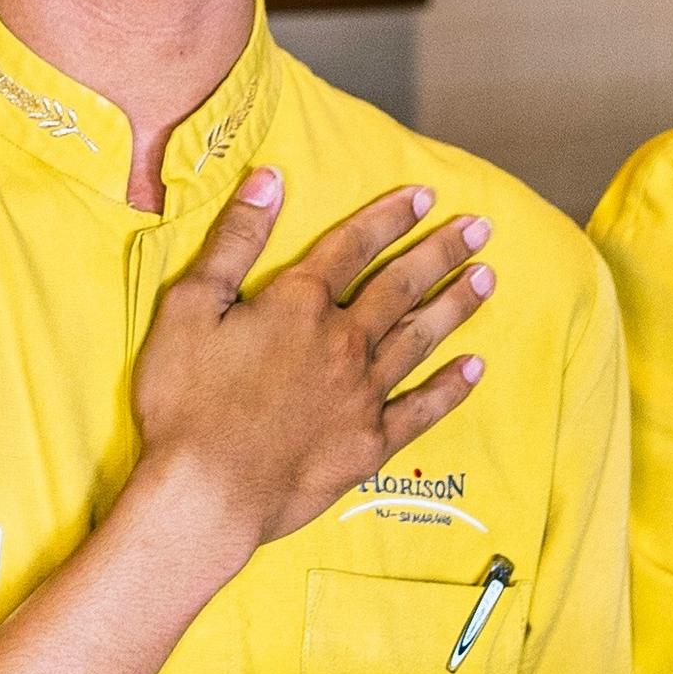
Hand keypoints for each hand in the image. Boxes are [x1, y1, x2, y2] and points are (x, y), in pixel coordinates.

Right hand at [130, 174, 493, 556]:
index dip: (389, 216)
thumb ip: (234, 240)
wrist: (206, 493)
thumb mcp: (189, 306)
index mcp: (300, 303)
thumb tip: (269, 179)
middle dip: (441, 252)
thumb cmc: (185, 400)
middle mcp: (343, 342)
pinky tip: (474, 367)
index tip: (424, 195)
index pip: (353, 245)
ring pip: (421, 338)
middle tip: (479, 229)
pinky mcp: (368, 444)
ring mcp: (362, 395)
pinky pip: (422, 408)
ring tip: (487, 278)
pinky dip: (451, 387)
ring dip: (456, 305)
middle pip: (401, 286)